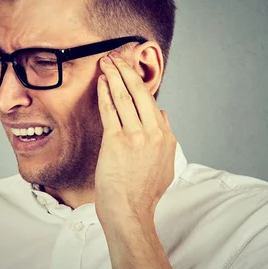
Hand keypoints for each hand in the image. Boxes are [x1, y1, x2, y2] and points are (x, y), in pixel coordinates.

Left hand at [94, 51, 176, 224]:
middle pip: (140, 92)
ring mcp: (135, 136)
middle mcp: (154, 132)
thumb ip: (167, 137)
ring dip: (114, 76)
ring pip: (124, 97)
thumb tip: (163, 114)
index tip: (130, 70)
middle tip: (117, 56)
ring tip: (106, 62)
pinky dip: (105, 93)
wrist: (130, 212)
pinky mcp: (116, 141)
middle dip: (127, 70)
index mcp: (166, 136)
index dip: (139, 82)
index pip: (151, 101)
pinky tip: (101, 82)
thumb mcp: (165, 164)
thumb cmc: (144, 193)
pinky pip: (110, 110)